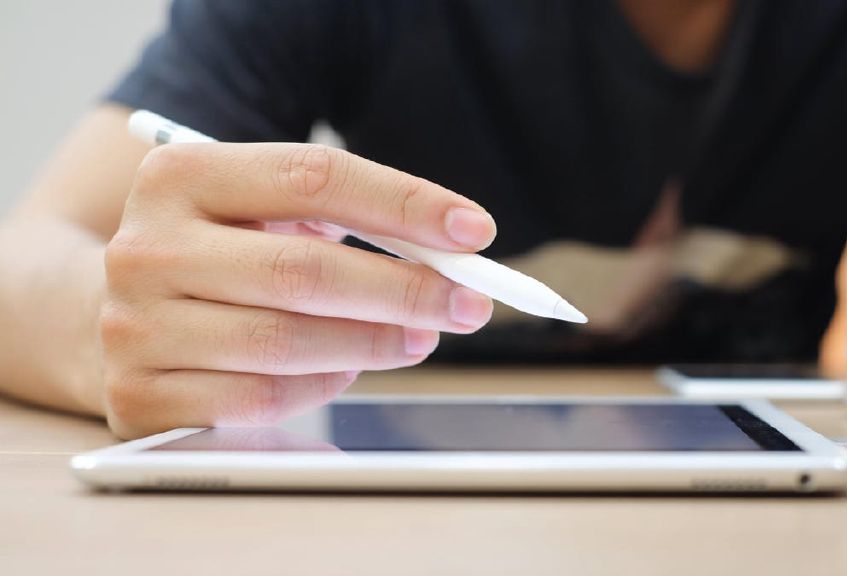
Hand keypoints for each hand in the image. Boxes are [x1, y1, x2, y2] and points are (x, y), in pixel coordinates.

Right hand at [102, 143, 495, 437]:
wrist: (99, 314)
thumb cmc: (216, 255)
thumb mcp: (258, 211)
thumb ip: (342, 219)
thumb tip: (449, 253)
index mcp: (180, 175)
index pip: (314, 176)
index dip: (404, 203)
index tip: (475, 230)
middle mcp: (147, 248)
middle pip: (304, 270)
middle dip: (405, 290)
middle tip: (469, 304)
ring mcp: (135, 327)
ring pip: (286, 342)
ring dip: (374, 343)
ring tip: (419, 338)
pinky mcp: (138, 397)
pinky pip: (260, 400)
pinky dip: (321, 386)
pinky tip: (348, 367)